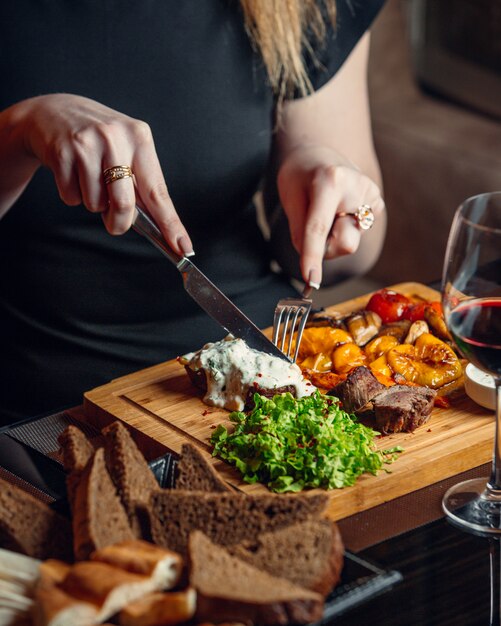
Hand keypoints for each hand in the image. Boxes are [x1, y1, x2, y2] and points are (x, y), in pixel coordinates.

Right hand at [16, 94, 192, 253]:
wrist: (52, 112)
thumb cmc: (98, 138)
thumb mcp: (126, 149)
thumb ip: (140, 183)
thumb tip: (156, 225)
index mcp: (140, 138)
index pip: (158, 191)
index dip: (170, 224)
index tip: (182, 247)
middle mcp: (115, 138)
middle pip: (124, 204)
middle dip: (119, 223)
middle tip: (115, 224)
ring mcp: (87, 144)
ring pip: (95, 204)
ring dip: (93, 204)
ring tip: (89, 180)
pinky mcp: (62, 152)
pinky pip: (71, 197)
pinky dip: (73, 195)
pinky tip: (72, 174)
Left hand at [277, 145, 384, 286]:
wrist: (318, 155)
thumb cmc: (299, 178)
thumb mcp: (290, 200)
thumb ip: (301, 233)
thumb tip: (313, 265)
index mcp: (329, 181)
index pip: (318, 229)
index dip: (313, 258)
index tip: (311, 282)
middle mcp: (356, 186)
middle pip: (344, 243)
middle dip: (327, 247)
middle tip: (314, 222)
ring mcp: (371, 193)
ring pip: (352, 241)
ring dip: (335, 236)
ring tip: (329, 211)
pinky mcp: (377, 202)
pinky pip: (359, 233)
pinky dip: (345, 228)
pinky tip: (341, 210)